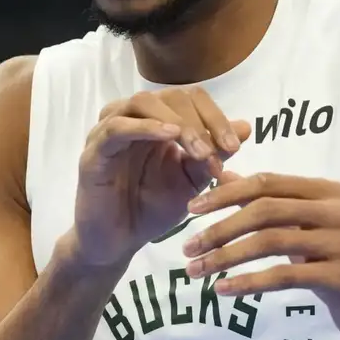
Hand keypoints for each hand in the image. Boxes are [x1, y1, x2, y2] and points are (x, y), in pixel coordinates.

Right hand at [72, 88, 250, 268]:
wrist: (118, 243)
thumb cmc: (152, 209)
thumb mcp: (192, 182)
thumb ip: (212, 155)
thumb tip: (246, 127)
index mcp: (156, 121)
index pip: (189, 98)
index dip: (215, 116)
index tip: (235, 146)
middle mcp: (132, 118)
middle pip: (169, 96)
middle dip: (200, 121)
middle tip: (217, 152)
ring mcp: (108, 132)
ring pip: (142, 102)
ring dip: (177, 122)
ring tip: (198, 148)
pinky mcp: (93, 152)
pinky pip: (115, 128)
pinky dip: (144, 128)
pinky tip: (168, 137)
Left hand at [180, 172, 339, 339]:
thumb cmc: (337, 264)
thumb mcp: (305, 228)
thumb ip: (269, 202)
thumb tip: (224, 175)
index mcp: (328, 191)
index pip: (266, 182)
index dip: (225, 192)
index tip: (191, 208)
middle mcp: (339, 210)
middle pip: (265, 209)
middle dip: (220, 227)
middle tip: (188, 246)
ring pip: (271, 241)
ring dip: (227, 256)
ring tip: (197, 270)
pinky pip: (285, 275)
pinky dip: (249, 282)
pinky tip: (224, 290)